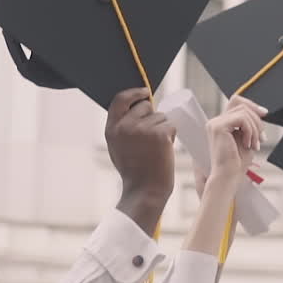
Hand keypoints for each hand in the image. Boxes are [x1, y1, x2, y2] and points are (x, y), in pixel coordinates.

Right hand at [106, 88, 175, 231]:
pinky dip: (171, 136)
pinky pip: (170, 125)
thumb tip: (140, 106)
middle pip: (145, 106)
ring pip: (161, 116)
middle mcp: (125, 126)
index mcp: (111, 129)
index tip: (145, 92)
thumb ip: (122, 126)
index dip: (134, 93)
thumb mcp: (118, 146)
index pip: (120, 99)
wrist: (145, 190)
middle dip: (152, 117)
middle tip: (151, 138)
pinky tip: (163, 150)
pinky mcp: (159, 134)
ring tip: (155, 148)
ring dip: (162, 129)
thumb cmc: (134, 170)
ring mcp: (142, 129)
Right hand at [207, 96, 265, 179]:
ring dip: (255, 128)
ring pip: (244, 111)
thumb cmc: (236, 163)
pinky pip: (241, 119)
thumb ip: (249, 125)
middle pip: (241, 105)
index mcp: (221, 124)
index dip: (252, 105)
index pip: (236, 102)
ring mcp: (215, 123)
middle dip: (257, 120)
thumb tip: (260, 112)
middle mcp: (216, 122)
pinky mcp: (218, 127)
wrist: (229, 176)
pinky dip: (250, 131)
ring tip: (255, 144)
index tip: (264, 114)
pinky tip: (249, 144)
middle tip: (262, 138)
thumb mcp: (247, 138)